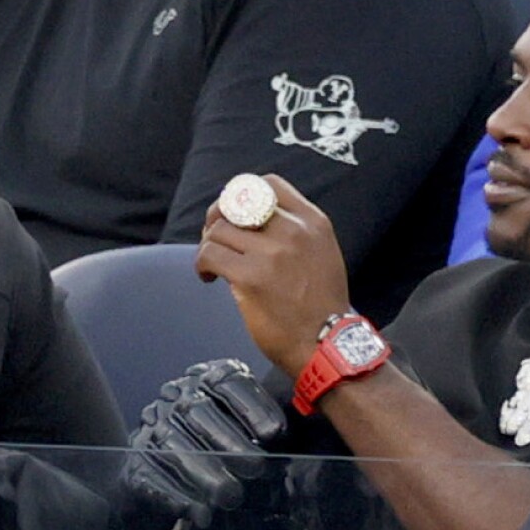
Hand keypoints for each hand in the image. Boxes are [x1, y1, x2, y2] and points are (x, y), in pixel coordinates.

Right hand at [123, 359, 287, 526]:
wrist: (174, 465)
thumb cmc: (232, 443)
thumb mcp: (255, 424)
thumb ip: (269, 425)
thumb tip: (283, 439)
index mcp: (208, 378)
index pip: (228, 382)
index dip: (252, 406)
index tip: (274, 434)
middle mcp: (175, 397)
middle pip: (197, 412)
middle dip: (229, 442)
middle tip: (256, 469)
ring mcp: (152, 427)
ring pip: (172, 444)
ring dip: (203, 472)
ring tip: (230, 496)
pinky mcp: (135, 461)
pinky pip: (149, 475)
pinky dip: (175, 495)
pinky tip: (198, 511)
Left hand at [193, 174, 352, 378]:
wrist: (327, 345)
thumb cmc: (322, 307)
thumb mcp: (323, 255)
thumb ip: (295, 233)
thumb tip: (250, 222)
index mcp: (313, 223)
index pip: (268, 184)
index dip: (243, 195)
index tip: (236, 216)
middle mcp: (293, 231)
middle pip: (236, 203)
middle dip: (218, 218)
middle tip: (215, 238)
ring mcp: (271, 253)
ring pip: (218, 229)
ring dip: (208, 245)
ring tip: (215, 265)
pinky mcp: (250, 276)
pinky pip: (209, 254)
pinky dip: (202, 265)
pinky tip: (210, 278)